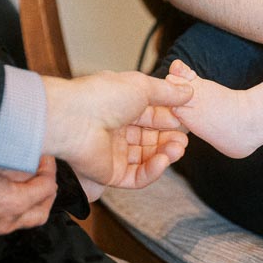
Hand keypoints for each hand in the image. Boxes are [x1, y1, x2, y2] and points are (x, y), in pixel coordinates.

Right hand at [0, 158, 58, 236]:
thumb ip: (9, 164)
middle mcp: (5, 222)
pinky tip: (3, 193)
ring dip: (31, 202)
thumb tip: (25, 161)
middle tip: (42, 171)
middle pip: (42, 212)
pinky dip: (14, 209)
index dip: (48, 169)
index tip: (43, 155)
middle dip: (48, 190)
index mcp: (11, 203)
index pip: (46, 188)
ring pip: (24, 220)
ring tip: (25, 181)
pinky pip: (6, 223)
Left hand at [42, 70, 190, 191]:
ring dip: (165, 154)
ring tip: (178, 150)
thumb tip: (189, 92)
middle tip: (184, 140)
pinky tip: (163, 161)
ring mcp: (113, 153)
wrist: (74, 120)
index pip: (151, 116)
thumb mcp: (142, 86)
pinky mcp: (110, 173)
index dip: (169, 119)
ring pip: (146, 158)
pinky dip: (153, 170)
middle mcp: (116, 130)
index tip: (186, 119)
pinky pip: (137, 176)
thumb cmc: (102, 97)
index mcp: (120, 107)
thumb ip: (167, 92)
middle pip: (151, 139)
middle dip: (170, 139)